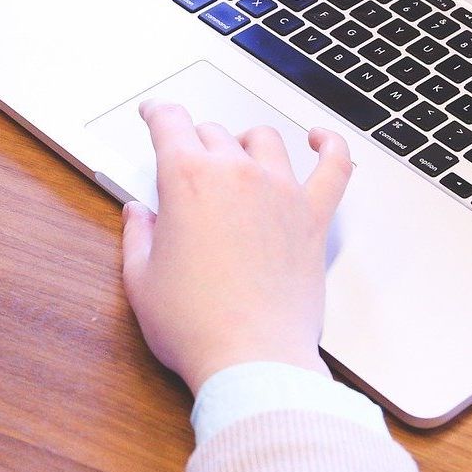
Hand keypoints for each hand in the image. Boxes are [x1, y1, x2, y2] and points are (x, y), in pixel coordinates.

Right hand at [119, 100, 352, 393]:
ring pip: (264, 140)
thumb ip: (137, 237)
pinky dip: (330, 146)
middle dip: (194, 141)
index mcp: (188, 180)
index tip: (154, 114)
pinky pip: (334, 167)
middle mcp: (237, 174)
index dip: (157, 113)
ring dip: (245, 141)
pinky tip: (320, 140)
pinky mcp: (313, 218)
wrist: (252, 359)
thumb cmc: (196, 326)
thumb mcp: (141, 280)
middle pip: (213, 133)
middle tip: (186, 161)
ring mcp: (281, 192)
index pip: (170, 124)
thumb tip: (139, 215)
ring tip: (238, 153)